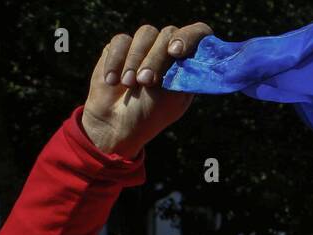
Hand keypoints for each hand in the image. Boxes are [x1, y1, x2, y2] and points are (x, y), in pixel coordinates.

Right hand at [81, 23, 212, 157]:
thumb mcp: (174, 97)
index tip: (176, 52)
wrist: (116, 123)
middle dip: (156, 58)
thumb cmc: (150, 114)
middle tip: (145, 81)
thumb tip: (193, 52)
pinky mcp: (120, 47)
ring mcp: (145, 47)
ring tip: (128, 84)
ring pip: (145, 33)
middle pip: (169, 33)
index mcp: (187, 63)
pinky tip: (113, 81)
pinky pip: (121, 41)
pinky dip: (116, 60)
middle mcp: (168, 50)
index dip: (190, 37)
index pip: (199, 35)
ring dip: (135, 59)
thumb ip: (184, 73)